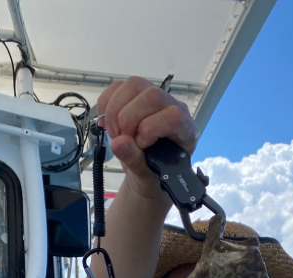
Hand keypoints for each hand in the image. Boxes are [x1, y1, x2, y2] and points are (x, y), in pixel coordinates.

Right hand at [98, 76, 199, 198]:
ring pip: (134, 85)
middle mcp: (174, 108)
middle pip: (152, 95)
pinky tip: (106, 123)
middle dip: (128, 118)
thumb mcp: (146, 176)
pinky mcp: (137, 95)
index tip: (139, 145)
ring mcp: (155, 97)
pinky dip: (106, 103)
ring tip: (114, 132)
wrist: (146, 173)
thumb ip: (135, 160)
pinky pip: (118, 86)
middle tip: (121, 139)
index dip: (151, 128)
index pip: (174, 116)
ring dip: (115, 109)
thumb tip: (118, 142)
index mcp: (186, 131)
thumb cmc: (153, 176)